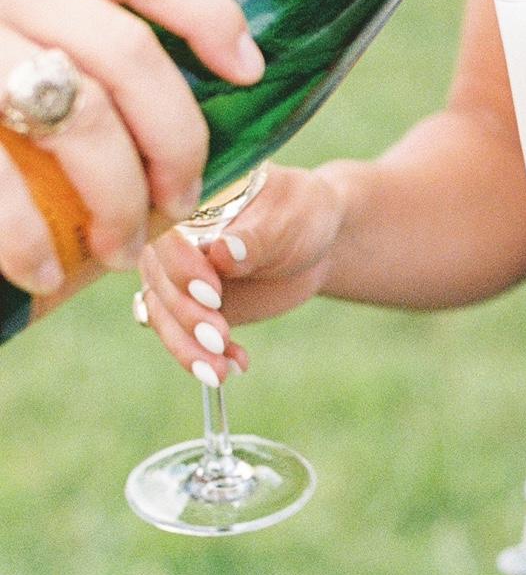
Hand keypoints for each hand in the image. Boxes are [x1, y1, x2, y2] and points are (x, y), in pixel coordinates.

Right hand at [0, 0, 264, 292]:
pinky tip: (41, 272)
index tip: (251, 68)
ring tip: (122, 250)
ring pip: (74, 119)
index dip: (211, 18)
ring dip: (115, 198)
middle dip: (176, 142)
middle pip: (127, 58)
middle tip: (182, 200)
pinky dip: (25, 234)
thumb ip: (30, 2)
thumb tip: (131, 79)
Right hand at [136, 164, 345, 382]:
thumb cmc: (302, 212)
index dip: (183, 267)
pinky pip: (184, 337)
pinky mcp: (189, 308)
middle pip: (160, 282)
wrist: (316, 239)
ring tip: (220, 371)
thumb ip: (255, 237)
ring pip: (164, 316)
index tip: (212, 294)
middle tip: (218, 338)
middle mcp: (170, 240)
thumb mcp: (289, 217)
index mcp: (188, 203)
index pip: (167, 235)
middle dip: (187, 316)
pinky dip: (203, 356)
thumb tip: (221, 252)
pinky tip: (236, 366)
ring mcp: (176, 276)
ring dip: (189, 348)